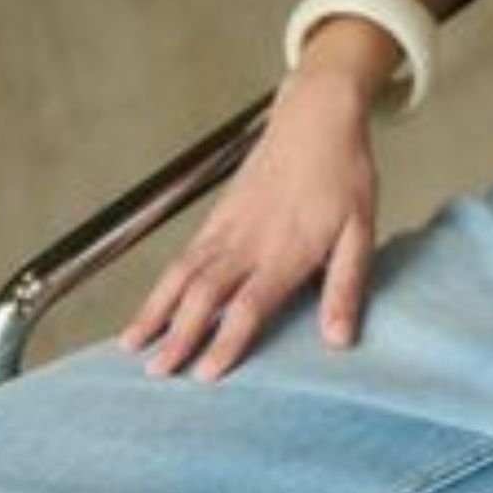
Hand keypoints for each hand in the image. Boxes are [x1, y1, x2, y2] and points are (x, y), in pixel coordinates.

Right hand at [118, 58, 381, 382]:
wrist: (316, 118)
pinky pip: (182, 257)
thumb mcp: (360, 233)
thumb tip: (339, 340)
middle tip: (156, 373)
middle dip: (178, 335)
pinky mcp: (217, 217)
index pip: (249, 305)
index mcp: (285, 251)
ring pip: (182, 275)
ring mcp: (226, 227)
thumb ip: (346, 287)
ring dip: (155, 311)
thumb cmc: (343, 177)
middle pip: (204, 295)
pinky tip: (150, 308)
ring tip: (131, 345)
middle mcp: (248, 242)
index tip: (205, 374)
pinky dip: (161, 286)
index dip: (225, 341)